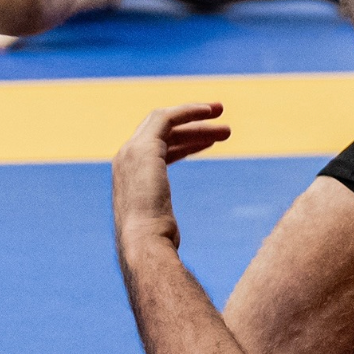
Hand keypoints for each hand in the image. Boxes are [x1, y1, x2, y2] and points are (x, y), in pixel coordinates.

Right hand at [111, 103, 229, 255]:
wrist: (143, 242)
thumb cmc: (155, 243)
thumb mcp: (160, 228)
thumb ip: (162, 223)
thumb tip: (169, 234)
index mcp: (128, 177)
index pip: (159, 151)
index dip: (186, 143)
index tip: (210, 142)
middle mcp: (125, 160)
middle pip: (163, 134)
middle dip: (192, 126)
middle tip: (223, 127)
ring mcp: (131, 152)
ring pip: (167, 123)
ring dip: (198, 121)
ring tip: (228, 128)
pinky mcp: (143, 147)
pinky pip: (168, 118)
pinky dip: (188, 111)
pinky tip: (210, 112)